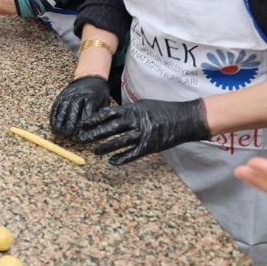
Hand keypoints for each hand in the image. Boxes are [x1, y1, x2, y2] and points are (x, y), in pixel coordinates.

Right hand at [49, 75, 111, 137]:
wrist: (89, 77)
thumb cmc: (99, 93)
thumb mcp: (104, 102)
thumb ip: (100, 114)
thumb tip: (98, 129)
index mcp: (92, 98)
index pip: (87, 112)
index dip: (84, 124)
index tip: (82, 134)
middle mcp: (79, 96)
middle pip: (73, 111)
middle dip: (70, 124)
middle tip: (68, 136)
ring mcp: (68, 95)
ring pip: (63, 109)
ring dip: (60, 122)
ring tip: (59, 133)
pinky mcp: (61, 96)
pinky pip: (56, 107)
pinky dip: (54, 116)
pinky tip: (53, 125)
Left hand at [78, 98, 209, 165]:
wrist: (185, 119)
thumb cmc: (163, 110)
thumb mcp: (143, 104)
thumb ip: (127, 110)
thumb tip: (111, 114)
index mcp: (132, 109)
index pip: (107, 114)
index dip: (93, 119)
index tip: (83, 124)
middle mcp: (135, 121)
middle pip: (109, 128)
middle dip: (93, 134)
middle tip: (81, 139)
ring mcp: (143, 134)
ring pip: (119, 142)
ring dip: (104, 147)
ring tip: (94, 151)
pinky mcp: (150, 146)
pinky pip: (133, 154)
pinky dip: (121, 158)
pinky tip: (112, 161)